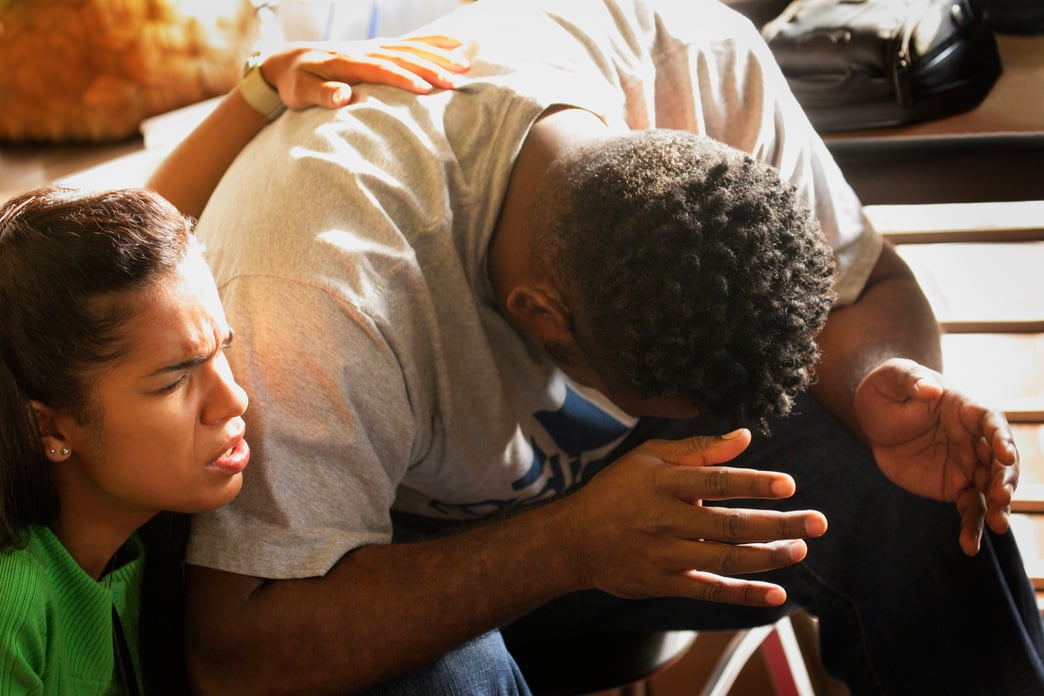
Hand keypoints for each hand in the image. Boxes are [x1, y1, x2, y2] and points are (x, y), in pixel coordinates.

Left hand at [260, 35, 475, 109]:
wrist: (291, 60)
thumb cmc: (297, 82)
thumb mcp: (301, 92)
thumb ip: (322, 94)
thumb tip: (343, 96)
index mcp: (348, 62)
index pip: (381, 69)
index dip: (403, 78)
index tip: (426, 90)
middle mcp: (366, 50)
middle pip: (404, 57)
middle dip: (432, 68)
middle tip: (457, 82)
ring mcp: (376, 46)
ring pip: (413, 47)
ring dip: (440, 55)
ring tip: (466, 65)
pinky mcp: (381, 47)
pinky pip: (412, 41)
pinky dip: (436, 40)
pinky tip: (458, 43)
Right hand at [556, 429, 827, 606]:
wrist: (573, 539)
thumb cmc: (616, 490)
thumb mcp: (648, 458)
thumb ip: (698, 448)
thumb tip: (745, 436)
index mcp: (664, 482)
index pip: (716, 481)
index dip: (754, 483)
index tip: (789, 485)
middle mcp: (666, 518)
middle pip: (730, 524)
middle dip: (778, 524)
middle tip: (817, 522)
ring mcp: (665, 554)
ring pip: (725, 558)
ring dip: (767, 556)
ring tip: (800, 549)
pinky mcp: (664, 582)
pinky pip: (710, 590)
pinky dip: (744, 594)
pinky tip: (777, 593)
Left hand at [854, 357, 1018, 555]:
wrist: (874, 417)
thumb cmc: (887, 388)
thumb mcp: (892, 377)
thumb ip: (911, 380)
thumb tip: (931, 388)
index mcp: (966, 408)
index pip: (991, 422)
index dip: (1001, 437)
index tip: (1005, 454)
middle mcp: (975, 438)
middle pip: (1000, 459)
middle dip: (1005, 477)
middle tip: (1002, 497)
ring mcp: (968, 464)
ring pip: (991, 488)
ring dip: (997, 507)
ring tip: (996, 526)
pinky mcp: (955, 486)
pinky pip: (969, 508)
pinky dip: (971, 527)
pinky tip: (969, 546)